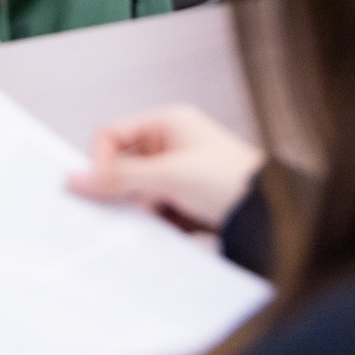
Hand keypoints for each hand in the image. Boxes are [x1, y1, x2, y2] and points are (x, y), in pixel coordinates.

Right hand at [68, 104, 262, 231]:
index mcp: (166, 124)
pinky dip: (156, 221)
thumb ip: (119, 177)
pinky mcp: (189, 200)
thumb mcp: (168, 176)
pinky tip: (168, 229)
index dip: (100, 160)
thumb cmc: (232, 182)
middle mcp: (171, 145)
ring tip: (156, 220)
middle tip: (122, 208)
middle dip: (122, 189)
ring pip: (139, 191)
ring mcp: (181, 173)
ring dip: (141, 208)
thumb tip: (75, 178)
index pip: (112, 135)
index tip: (98, 187)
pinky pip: (156, 209)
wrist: (279, 217)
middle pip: (123, 165)